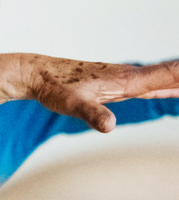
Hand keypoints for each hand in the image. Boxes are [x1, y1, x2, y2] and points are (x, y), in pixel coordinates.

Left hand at [26, 57, 178, 131]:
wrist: (35, 74)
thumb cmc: (51, 88)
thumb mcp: (68, 104)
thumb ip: (90, 113)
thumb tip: (109, 126)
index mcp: (127, 79)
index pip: (171, 74)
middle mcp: (132, 76)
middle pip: (176, 74)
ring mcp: (128, 80)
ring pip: (169, 78)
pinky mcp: (121, 85)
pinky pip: (157, 84)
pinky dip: (174, 85)